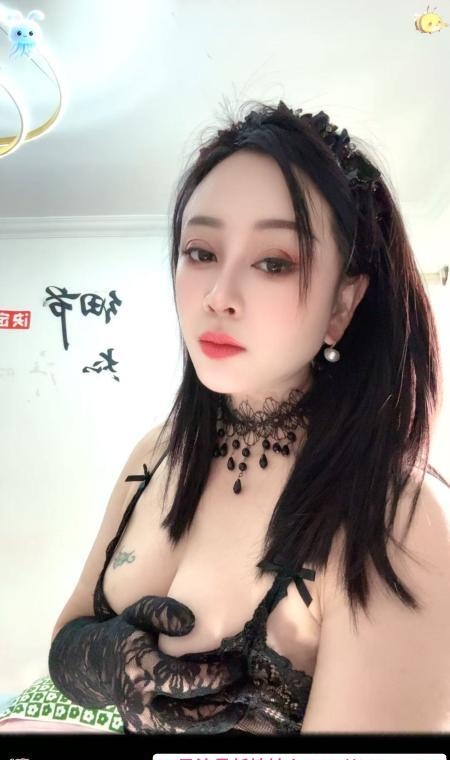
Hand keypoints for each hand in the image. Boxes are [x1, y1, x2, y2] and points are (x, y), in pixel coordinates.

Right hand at [115, 595, 245, 732]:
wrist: (92, 664)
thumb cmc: (122, 632)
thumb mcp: (138, 612)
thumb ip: (163, 611)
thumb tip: (192, 623)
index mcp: (137, 668)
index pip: (181, 680)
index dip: (212, 676)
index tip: (235, 666)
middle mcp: (137, 701)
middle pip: (187, 712)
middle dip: (221, 702)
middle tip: (246, 688)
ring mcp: (140, 721)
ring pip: (185, 729)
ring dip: (216, 720)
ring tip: (242, 706)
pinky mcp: (144, 730)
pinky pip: (179, 732)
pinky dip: (203, 725)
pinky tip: (223, 712)